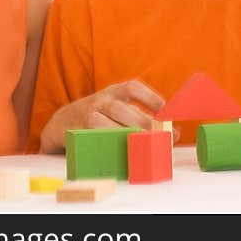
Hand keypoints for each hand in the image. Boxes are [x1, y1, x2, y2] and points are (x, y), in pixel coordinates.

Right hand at [39, 80, 171, 152]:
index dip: (149, 96)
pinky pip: (94, 140)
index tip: (165, 110)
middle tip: (158, 135)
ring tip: (142, 145)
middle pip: (120, 108)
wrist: (63, 122)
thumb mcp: (121, 109)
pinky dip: (109, 147)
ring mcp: (87, 116)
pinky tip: (123, 154)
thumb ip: (146, 117)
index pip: (132, 87)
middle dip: (141, 122)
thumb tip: (177, 133)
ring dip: (125, 135)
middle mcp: (100, 100)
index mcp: (114, 91)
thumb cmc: (102, 116)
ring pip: (105, 124)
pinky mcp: (78, 133)